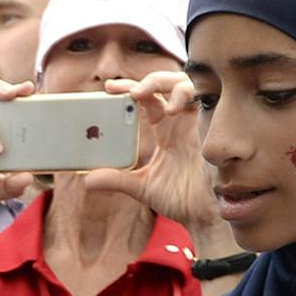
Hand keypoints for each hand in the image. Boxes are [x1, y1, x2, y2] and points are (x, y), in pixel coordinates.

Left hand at [83, 70, 217, 232]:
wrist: (205, 215)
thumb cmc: (181, 199)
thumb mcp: (142, 187)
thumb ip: (116, 180)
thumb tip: (87, 180)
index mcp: (165, 130)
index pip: (146, 99)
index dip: (130, 89)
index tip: (109, 88)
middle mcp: (180, 121)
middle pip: (165, 84)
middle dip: (145, 80)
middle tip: (122, 89)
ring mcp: (195, 121)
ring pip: (183, 83)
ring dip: (161, 81)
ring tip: (141, 94)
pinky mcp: (208, 125)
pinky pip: (201, 97)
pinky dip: (185, 94)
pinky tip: (172, 108)